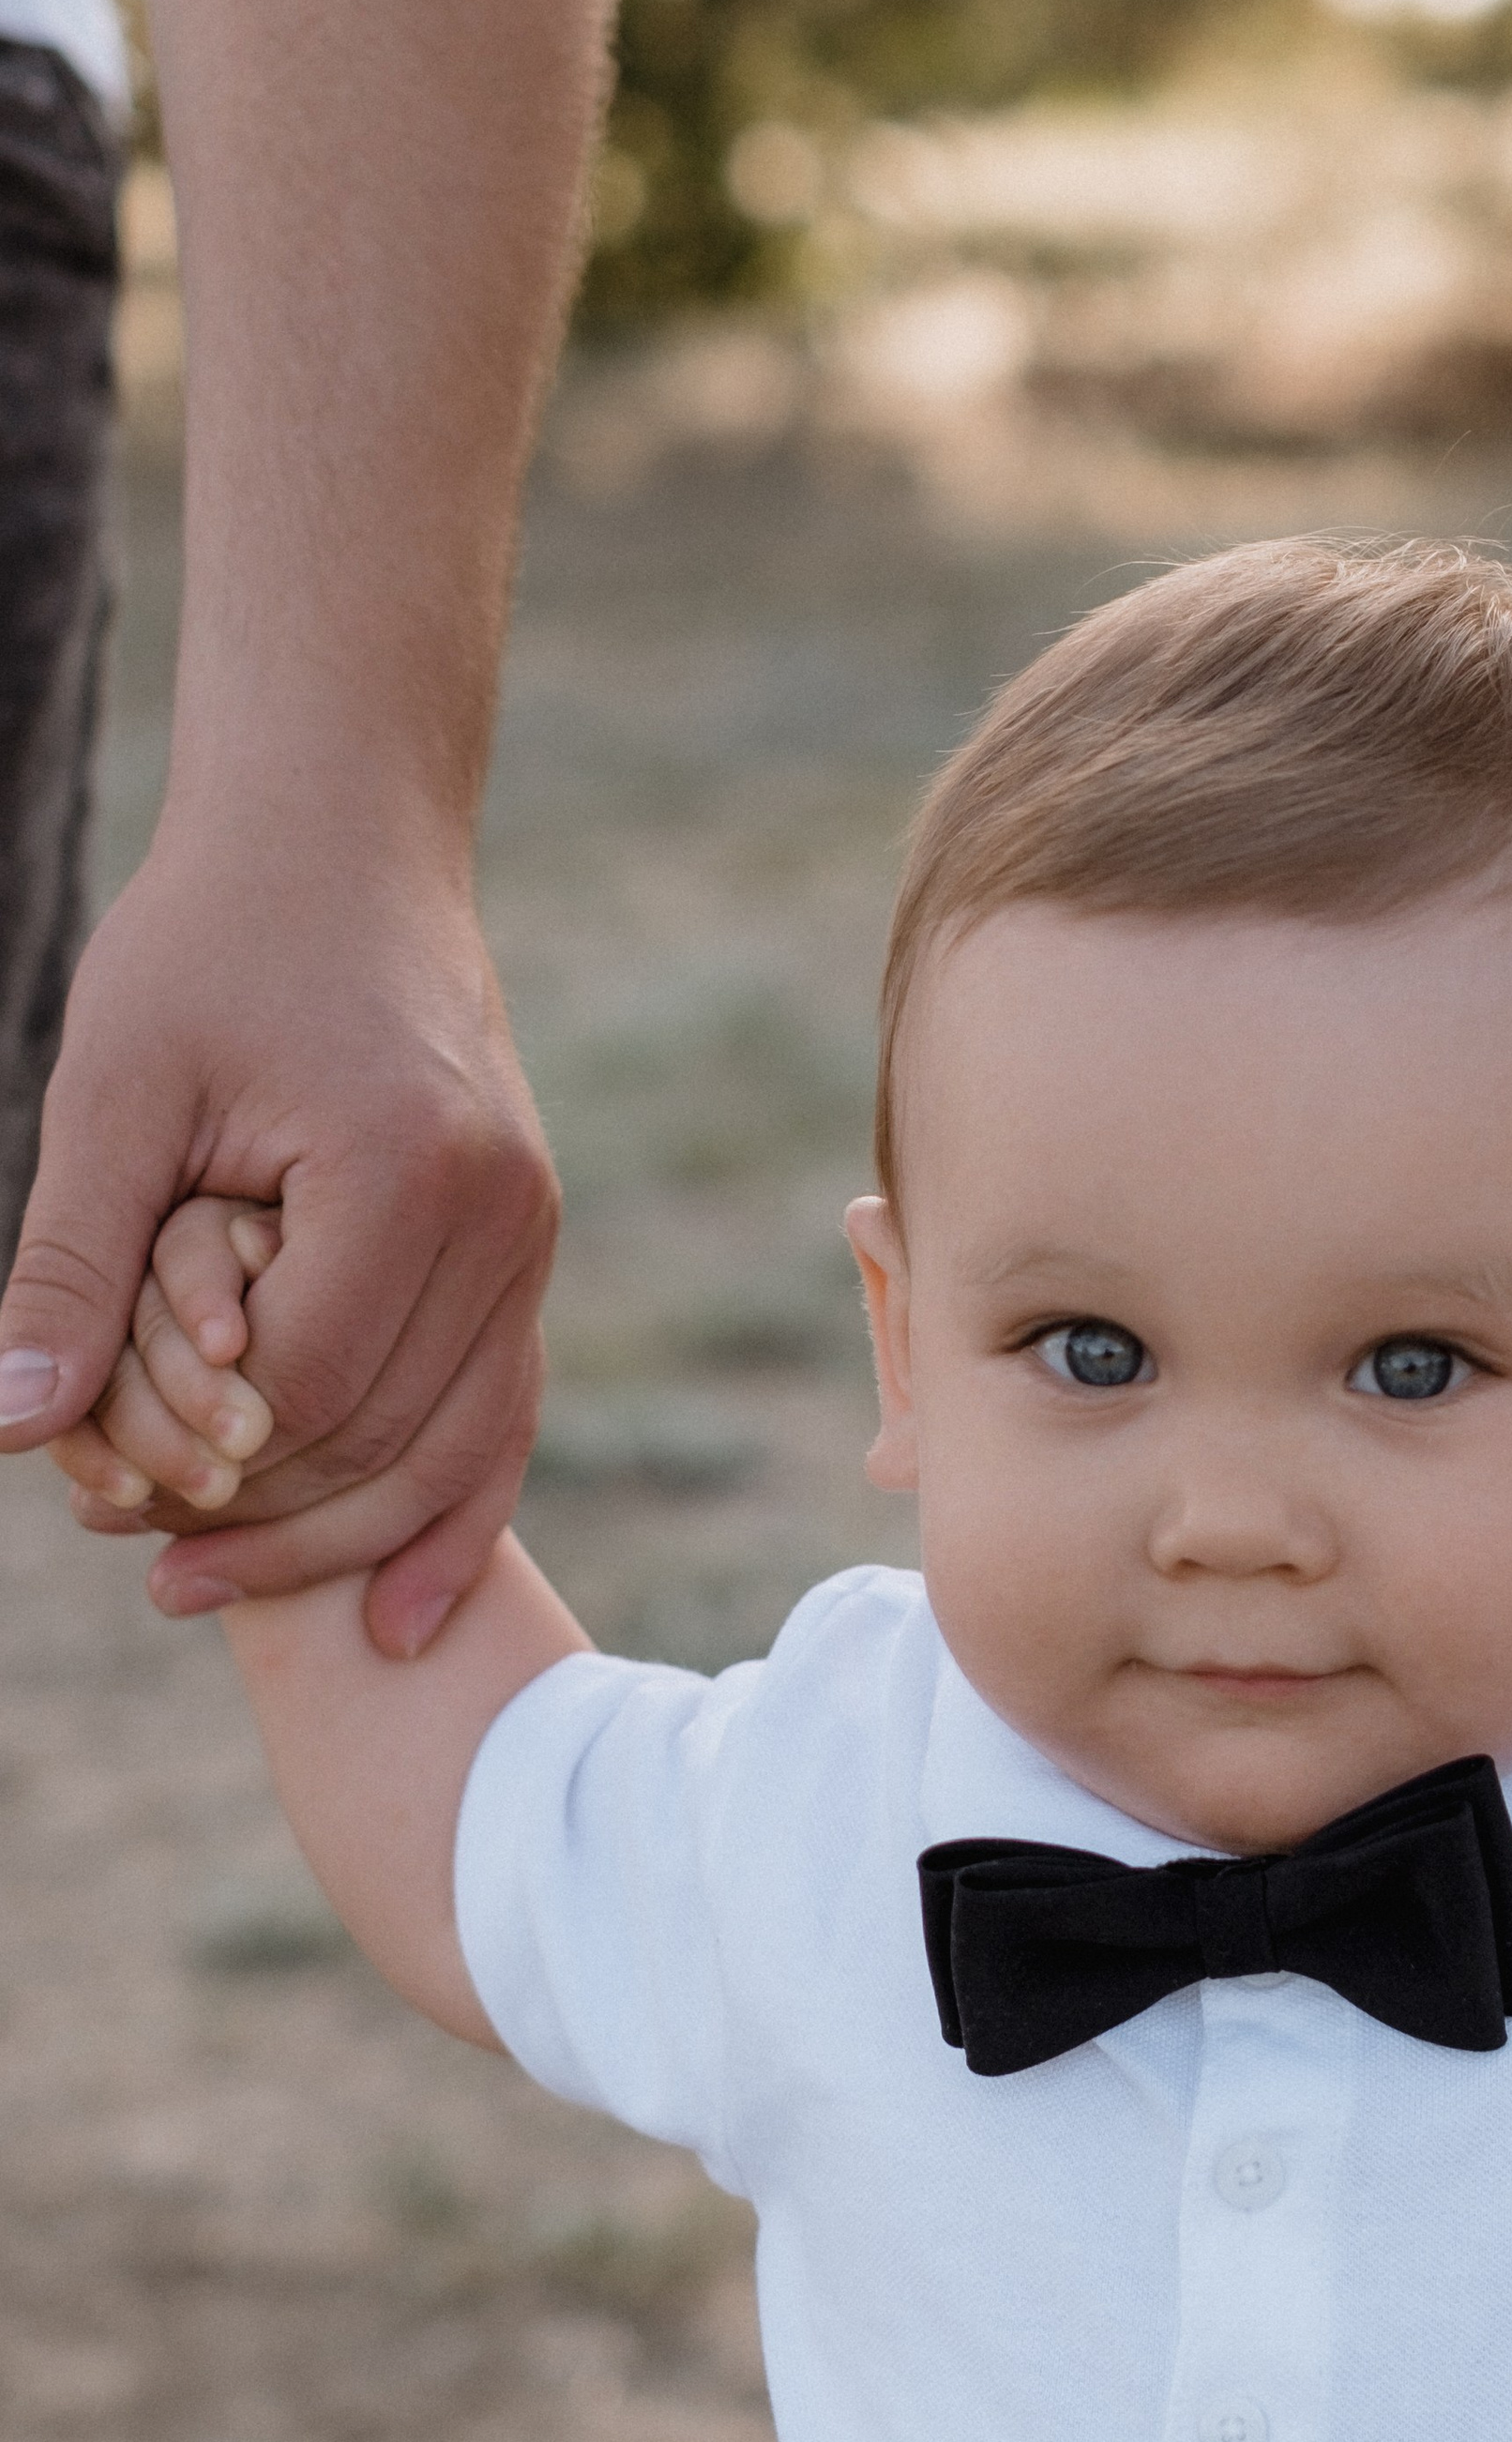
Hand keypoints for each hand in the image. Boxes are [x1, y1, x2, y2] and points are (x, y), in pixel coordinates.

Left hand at [0, 826, 555, 1653]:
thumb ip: (73, 1262)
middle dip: (259, 1517)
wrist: (342, 836)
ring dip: (342, 1536)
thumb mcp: (115, 1089)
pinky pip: (503, 1406)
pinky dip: (453, 1509)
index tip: (93, 1495)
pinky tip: (398, 1606)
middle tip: (137, 1563)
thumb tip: (13, 1424)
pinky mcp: (525, 1237)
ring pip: (457, 1446)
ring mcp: (530, 1230)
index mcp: (407, 1171)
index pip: (302, 1390)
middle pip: (384, 1440)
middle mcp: (501, 1215)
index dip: (195, 1459)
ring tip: (210, 1586)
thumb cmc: (211, 940)